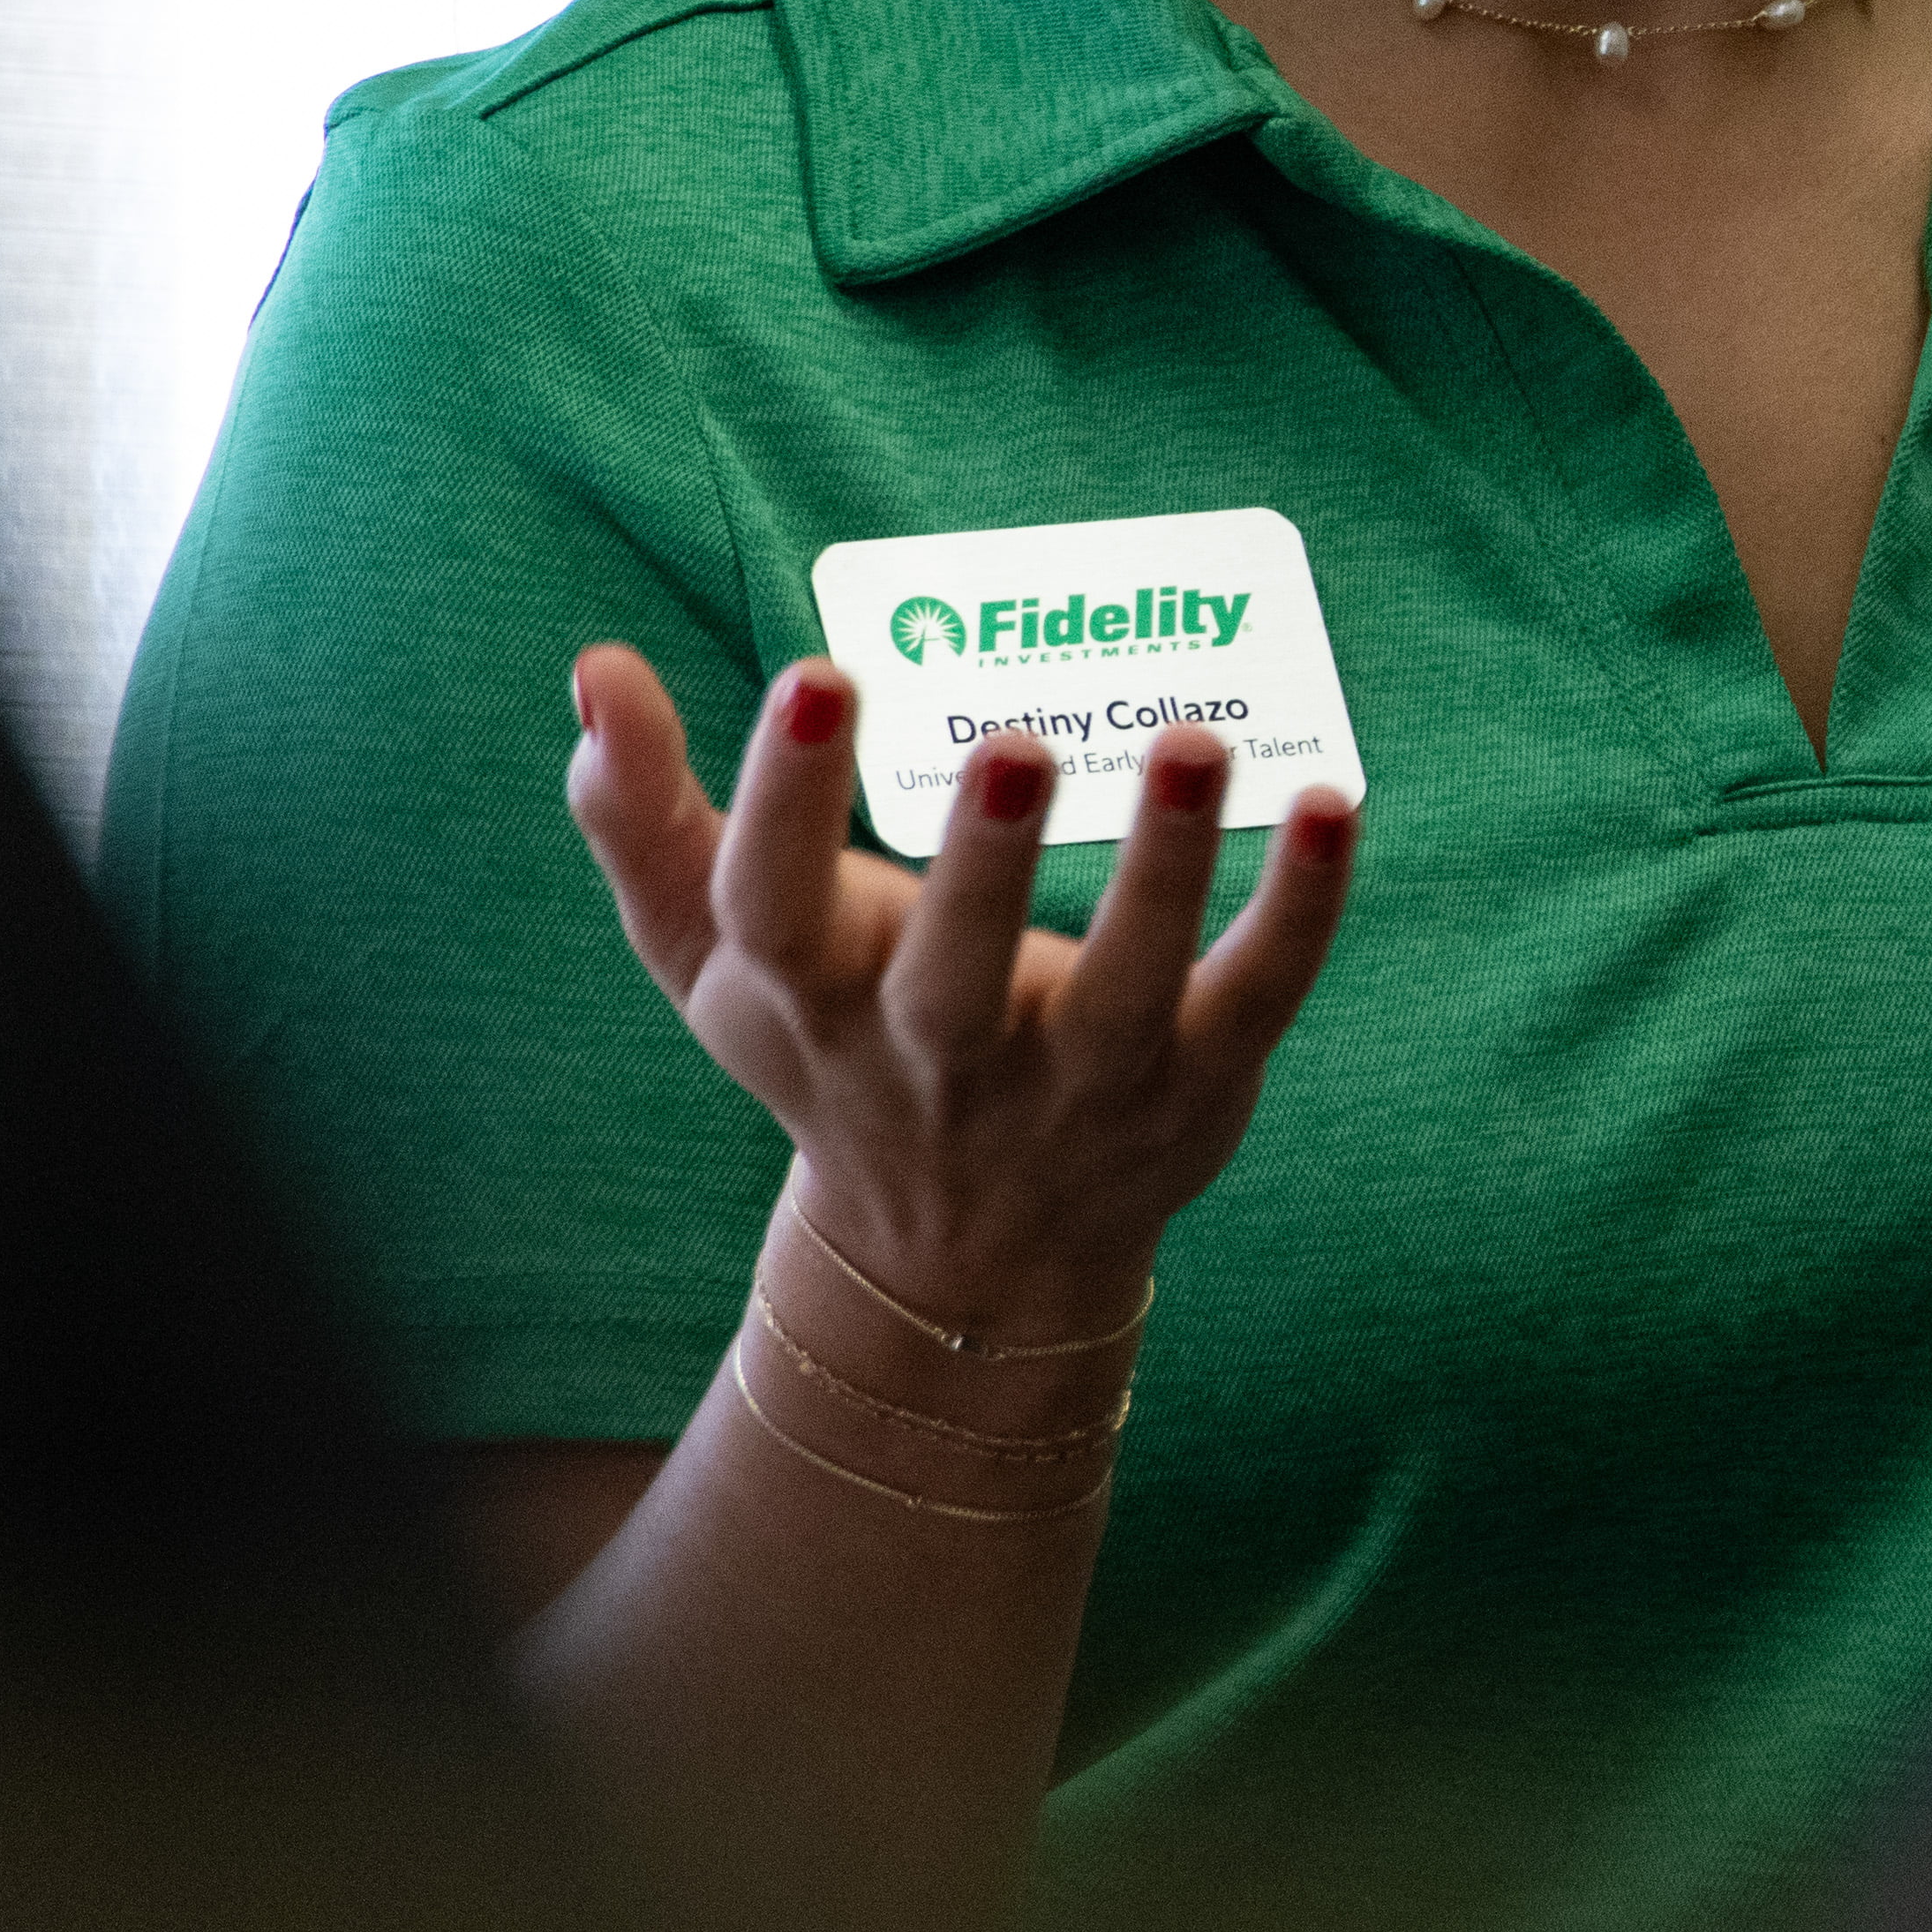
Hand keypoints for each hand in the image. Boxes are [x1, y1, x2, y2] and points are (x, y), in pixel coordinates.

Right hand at [561, 645, 1356, 1332]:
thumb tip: (597, 671)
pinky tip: (1334, 804)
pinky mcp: (1196, 1082)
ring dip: (1162, 869)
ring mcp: (1079, 1079)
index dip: (781, 802)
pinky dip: (1301, 909)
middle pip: (952, 975)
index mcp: (814, 1001)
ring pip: (1127, 988)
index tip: (816, 674)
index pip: (773, 908)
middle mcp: (942, 1053)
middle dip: (981, 865)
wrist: (958, 1260)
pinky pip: (1257, 994)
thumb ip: (646, 820)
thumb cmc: (832, 1051)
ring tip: (1196, 741)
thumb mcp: (716, 959)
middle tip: (1013, 740)